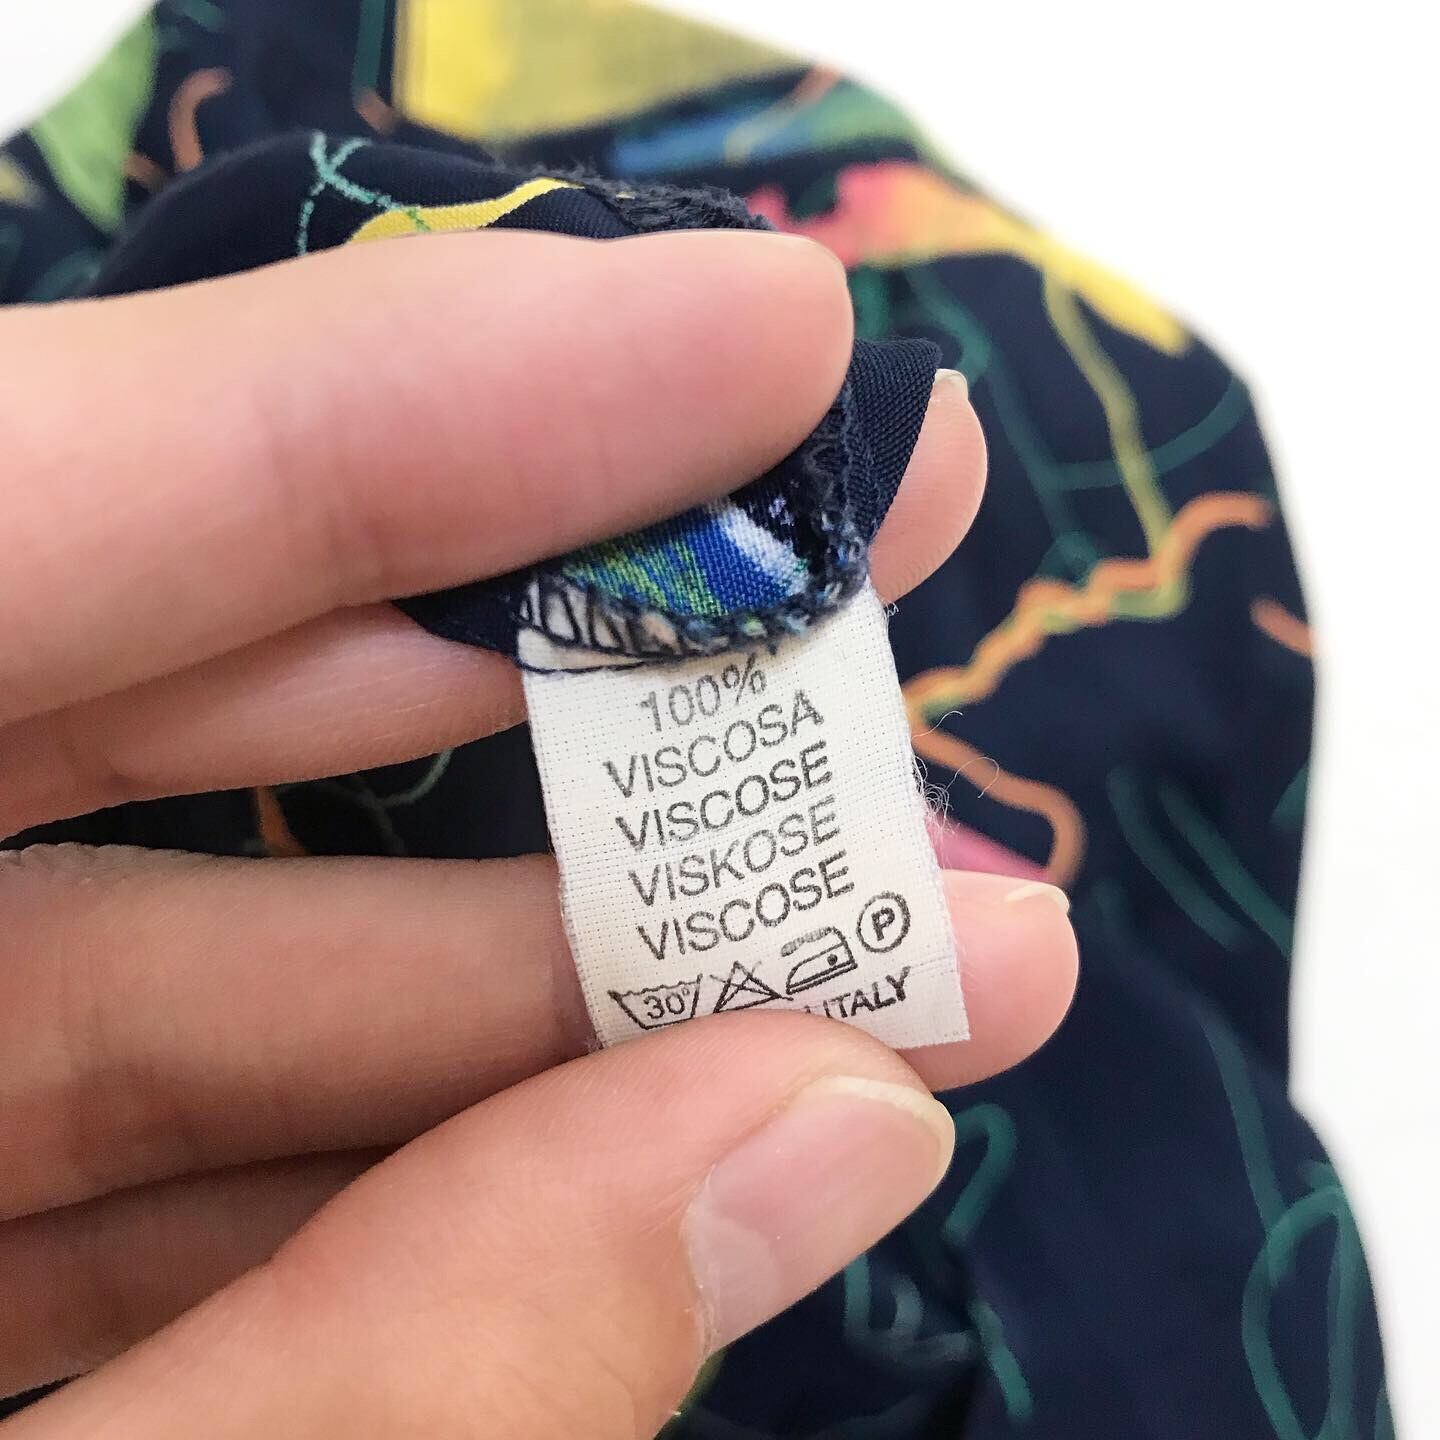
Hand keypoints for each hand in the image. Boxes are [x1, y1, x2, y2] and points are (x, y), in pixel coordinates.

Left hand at [0, 230, 1075, 1434]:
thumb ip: (408, 1371)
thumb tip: (823, 1126)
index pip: (14, 521)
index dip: (387, 412)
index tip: (759, 344)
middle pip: (121, 690)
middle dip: (527, 651)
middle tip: (868, 591)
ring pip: (162, 948)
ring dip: (529, 950)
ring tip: (888, 952)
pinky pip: (140, 1137)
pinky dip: (387, 1135)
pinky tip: (653, 1133)